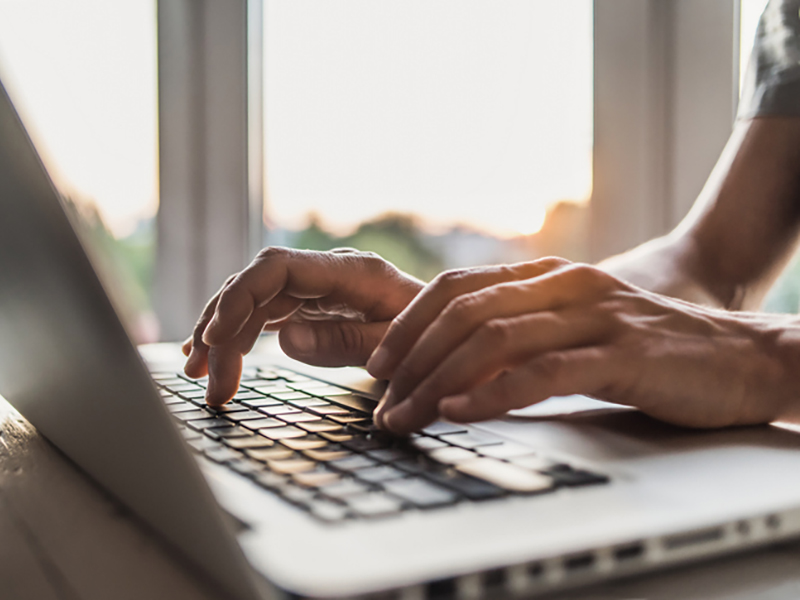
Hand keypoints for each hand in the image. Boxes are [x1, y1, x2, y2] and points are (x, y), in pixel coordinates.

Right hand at [183, 247, 422, 404]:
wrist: (449, 332)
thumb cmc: (431, 336)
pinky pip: (265, 314)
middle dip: (222, 329)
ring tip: (200, 377)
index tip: (215, 338)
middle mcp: (327, 273)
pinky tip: (217, 357)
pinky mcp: (312, 305)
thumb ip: (346, 342)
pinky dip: (239, 336)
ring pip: (253, 301)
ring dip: (222, 335)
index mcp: (350, 272)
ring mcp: (317, 288)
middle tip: (206, 381)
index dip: (239, 298)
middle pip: (256, 287)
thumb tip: (286, 339)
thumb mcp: (397, 345)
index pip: (276, 268)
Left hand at [366, 258, 794, 434]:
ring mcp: (593, 315)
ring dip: (438, 381)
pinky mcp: (621, 353)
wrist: (738, 356)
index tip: (378, 364)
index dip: (409, 324)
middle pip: (463, 311)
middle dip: (411, 359)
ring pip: (494, 339)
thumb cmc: (647, 349)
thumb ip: (523, 336)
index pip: (457, 287)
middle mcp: (564, 286)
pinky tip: (461, 412)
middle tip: (383, 401)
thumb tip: (457, 367)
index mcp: (547, 277)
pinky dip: (494, 393)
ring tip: (408, 416)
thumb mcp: (574, 331)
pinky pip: (543, 370)